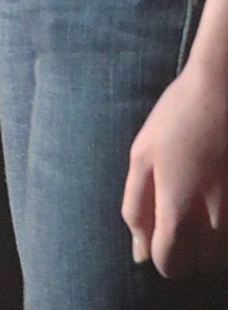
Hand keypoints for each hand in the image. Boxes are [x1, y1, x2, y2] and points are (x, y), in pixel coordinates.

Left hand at [123, 59, 227, 276]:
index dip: (156, 251)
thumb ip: (135, 209)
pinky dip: (221, 224)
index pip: (168, 265)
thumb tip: (139, 254)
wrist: (221, 89)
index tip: (155, 227)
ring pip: (217, 251)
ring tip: (194, 196)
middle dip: (182, 245)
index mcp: (179, 213)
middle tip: (175, 203)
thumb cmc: (175, 118)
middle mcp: (214, 223)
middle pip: (195, 263)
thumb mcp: (142, 156)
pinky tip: (213, 191)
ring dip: (204, 238)